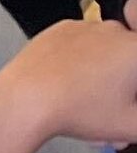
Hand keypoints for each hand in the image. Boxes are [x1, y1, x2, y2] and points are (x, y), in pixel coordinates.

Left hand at [0, 17, 136, 145]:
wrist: (26, 99)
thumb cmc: (77, 109)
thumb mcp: (131, 126)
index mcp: (134, 48)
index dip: (135, 87)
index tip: (130, 98)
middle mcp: (110, 30)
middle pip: (130, 59)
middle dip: (128, 85)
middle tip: (120, 110)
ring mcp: (82, 26)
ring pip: (107, 52)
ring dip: (106, 75)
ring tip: (94, 104)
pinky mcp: (59, 29)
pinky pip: (82, 45)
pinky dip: (83, 63)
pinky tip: (74, 86)